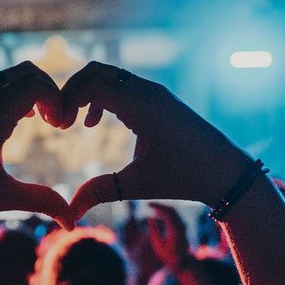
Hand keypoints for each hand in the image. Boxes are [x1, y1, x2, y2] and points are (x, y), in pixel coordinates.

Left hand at [0, 63, 72, 226]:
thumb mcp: (0, 198)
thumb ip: (41, 202)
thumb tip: (72, 221)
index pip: (34, 84)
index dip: (56, 99)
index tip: (59, 127)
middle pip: (23, 71)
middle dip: (46, 89)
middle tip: (52, 120)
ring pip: (3, 76)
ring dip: (25, 89)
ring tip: (34, 121)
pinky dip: (6, 93)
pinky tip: (10, 123)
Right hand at [62, 64, 246, 220]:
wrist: (226, 172)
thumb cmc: (185, 177)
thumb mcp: (139, 185)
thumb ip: (101, 192)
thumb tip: (68, 212)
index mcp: (143, 106)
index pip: (93, 84)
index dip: (67, 100)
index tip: (58, 127)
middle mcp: (148, 92)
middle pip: (97, 72)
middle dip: (71, 90)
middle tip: (58, 120)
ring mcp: (154, 93)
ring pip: (109, 76)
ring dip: (86, 93)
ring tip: (73, 123)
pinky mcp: (158, 100)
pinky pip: (121, 86)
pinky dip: (101, 97)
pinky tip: (93, 124)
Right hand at [146, 201, 189, 270]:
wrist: (182, 262)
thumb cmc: (168, 255)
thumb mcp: (157, 244)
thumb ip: (153, 230)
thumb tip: (150, 218)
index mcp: (175, 230)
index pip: (166, 212)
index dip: (157, 206)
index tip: (148, 205)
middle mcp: (181, 226)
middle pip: (171, 209)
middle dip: (160, 205)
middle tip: (150, 204)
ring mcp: (183, 226)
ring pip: (174, 212)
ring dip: (163, 208)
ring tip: (153, 208)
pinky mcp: (183, 227)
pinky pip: (175, 216)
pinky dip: (167, 212)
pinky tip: (159, 214)